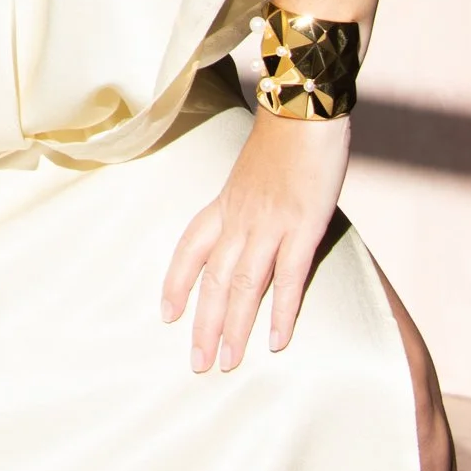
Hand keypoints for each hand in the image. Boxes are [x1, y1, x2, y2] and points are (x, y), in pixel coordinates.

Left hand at [160, 108, 349, 371]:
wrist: (305, 106)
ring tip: (227, 363)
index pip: (190, 247)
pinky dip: (281, 310)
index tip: (166, 315)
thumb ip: (249, 201)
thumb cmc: (286, 138)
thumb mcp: (254, 172)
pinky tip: (276, 340)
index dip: (176, 283)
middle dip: (204, 323)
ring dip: (235, 327)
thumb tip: (253, 224)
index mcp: (226, 201)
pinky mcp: (303, 224)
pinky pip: (288, 275)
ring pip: (244, 284)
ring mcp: (270, 222)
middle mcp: (240, 216)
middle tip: (197, 364)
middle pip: (213, 278)